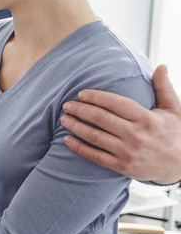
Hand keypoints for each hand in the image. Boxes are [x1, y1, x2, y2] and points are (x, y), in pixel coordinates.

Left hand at [61, 65, 180, 183]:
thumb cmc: (175, 134)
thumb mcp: (174, 109)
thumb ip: (164, 87)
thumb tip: (160, 66)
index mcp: (147, 119)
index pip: (115, 103)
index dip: (96, 97)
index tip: (81, 93)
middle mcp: (136, 135)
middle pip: (101, 118)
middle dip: (80, 109)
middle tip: (66, 104)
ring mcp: (128, 152)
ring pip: (95, 136)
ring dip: (76, 126)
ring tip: (64, 118)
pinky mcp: (122, 167)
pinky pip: (95, 156)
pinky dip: (79, 148)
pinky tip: (67, 139)